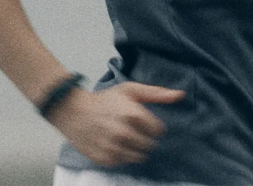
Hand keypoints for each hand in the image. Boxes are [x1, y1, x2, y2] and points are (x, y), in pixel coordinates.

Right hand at [48, 82, 184, 166]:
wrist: (73, 111)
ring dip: (136, 149)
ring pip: (139, 157)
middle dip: (146, 139)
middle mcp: (124, 133)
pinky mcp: (104, 158)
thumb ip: (157, 93)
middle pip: (150, 145)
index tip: (145, 123)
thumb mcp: (130, 90)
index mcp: (133, 114)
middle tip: (135, 130)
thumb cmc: (104, 99)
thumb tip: (180, 95)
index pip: (158, 131)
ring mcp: (113, 147)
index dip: (154, 127)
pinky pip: (123, 163)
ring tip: (126, 138)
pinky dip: (123, 156)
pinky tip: (116, 144)